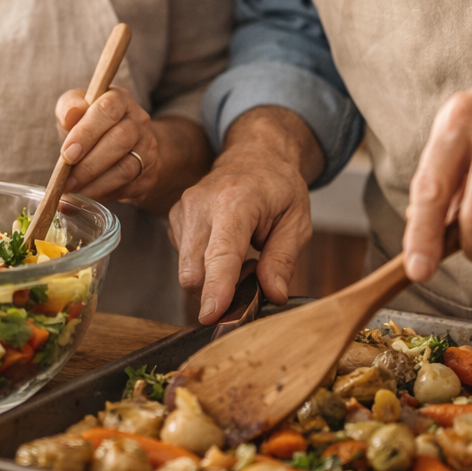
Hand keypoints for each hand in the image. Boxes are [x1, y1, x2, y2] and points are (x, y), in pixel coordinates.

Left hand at [55, 85, 158, 205]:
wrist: (121, 145)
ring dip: (96, 185)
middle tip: (67, 181)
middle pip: (120, 141)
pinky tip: (88, 197)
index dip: (86, 133)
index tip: (67, 154)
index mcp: (120, 100)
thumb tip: (70, 114)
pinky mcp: (149, 174)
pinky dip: (105, 195)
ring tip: (74, 193)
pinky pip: (129, 188)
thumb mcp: (76, 110)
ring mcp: (148, 149)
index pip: (107, 111)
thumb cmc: (91, 124)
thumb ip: (69, 107)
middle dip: (89, 165)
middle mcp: (139, 122)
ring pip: (126, 169)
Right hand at [168, 106, 321, 322]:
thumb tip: (273, 295)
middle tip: (252, 275)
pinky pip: (184, 260)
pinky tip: (224, 249)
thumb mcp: (296, 221)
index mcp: (235, 201)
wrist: (254, 155)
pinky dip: (204, 266)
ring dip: (212, 280)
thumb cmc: (278, 187)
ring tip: (242, 257)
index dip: (216, 288)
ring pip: (186, 271)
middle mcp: (200, 204)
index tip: (211, 316)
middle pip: (194, 272)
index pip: (221, 253)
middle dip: (218, 292)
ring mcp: (182, 210)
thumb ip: (283, 259)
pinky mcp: (174, 218)